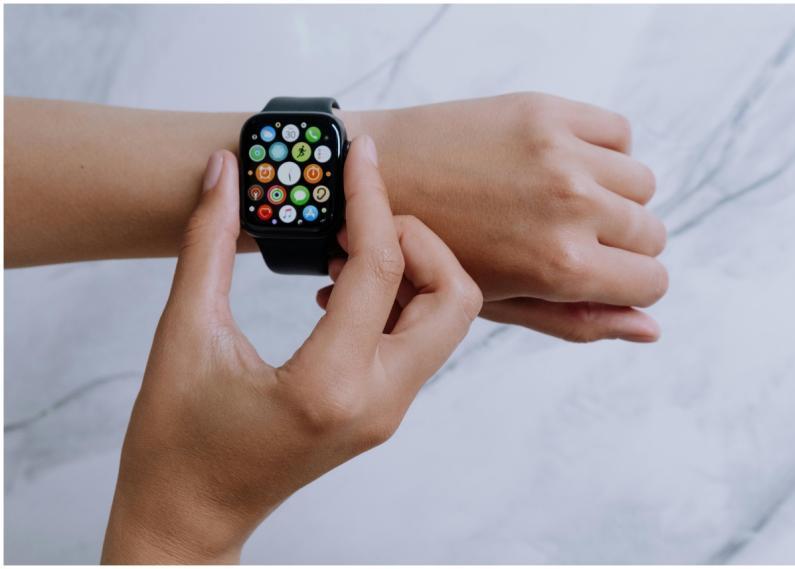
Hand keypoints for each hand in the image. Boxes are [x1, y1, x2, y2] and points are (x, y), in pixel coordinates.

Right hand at [101, 137, 481, 562]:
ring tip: (343, 251)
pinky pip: (419, 340)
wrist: (188, 516)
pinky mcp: (382, 410)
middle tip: (360, 218)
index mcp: (328, 384)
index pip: (380, 268)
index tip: (357, 157)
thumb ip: (207, 245)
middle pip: (453, 297)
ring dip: (412, 269)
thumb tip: (223, 176)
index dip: (370, 199)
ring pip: (446, 320)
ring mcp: (387, 410)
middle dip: (418, 240)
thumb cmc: (176, 443)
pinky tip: (341, 289)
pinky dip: (398, 299)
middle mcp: (376, 401)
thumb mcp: (183, 335)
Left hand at [343, 92, 667, 341]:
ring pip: (641, 183)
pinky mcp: (547, 110)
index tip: (601, 275)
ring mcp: (561, 152)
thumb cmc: (430, 254)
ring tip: (559, 202)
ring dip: (613, 197)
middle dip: (620, 245)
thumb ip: (579, 320)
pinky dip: (600, 150)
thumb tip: (651, 330)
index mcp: (559, 265)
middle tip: (568, 239)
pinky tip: (557, 165)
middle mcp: (571, 205)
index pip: (651, 281)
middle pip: (651, 232)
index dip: (629, 284)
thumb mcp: (500, 303)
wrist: (377, 176)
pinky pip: (618, 132)